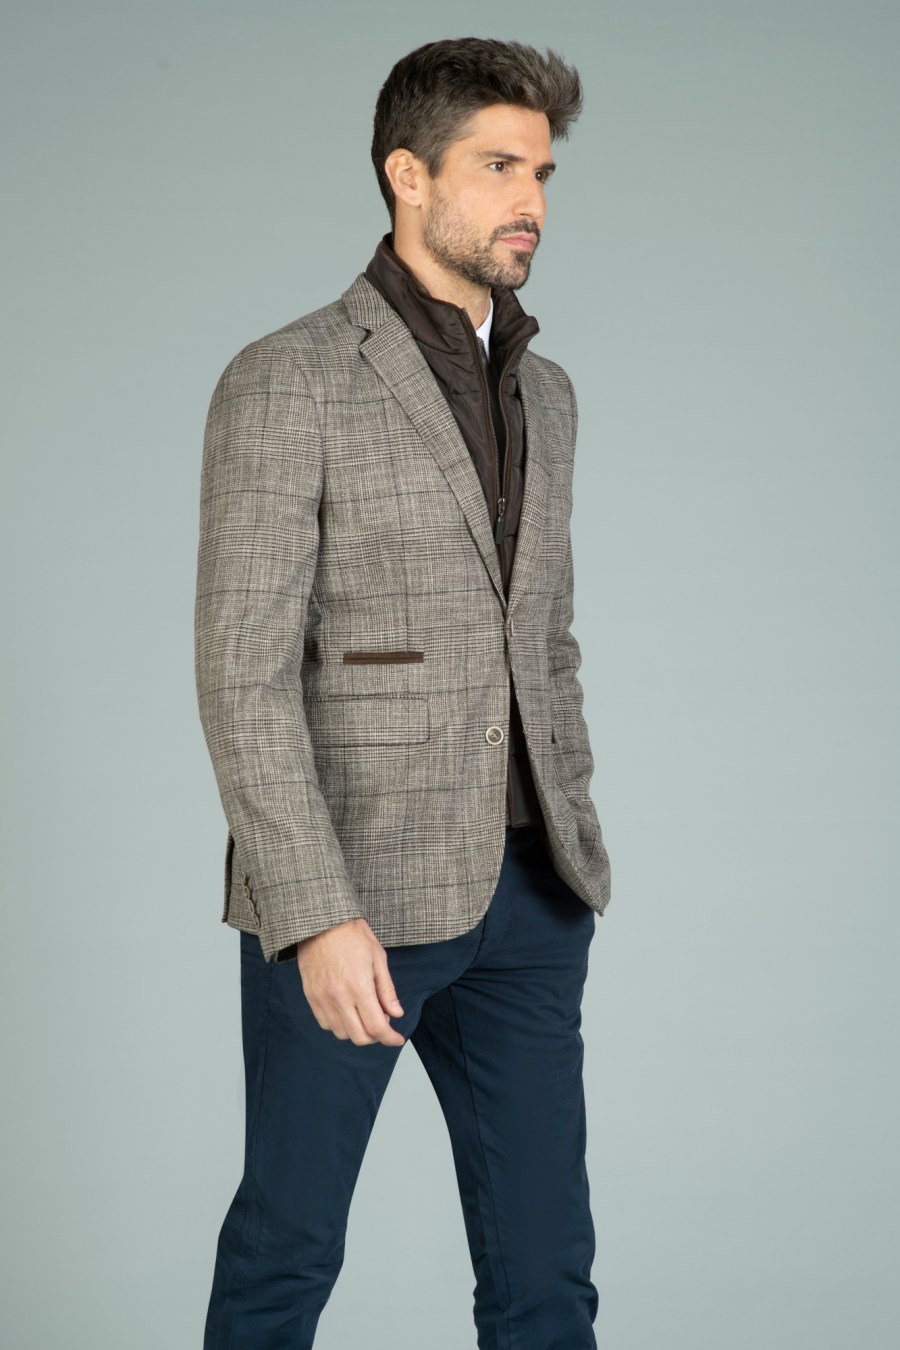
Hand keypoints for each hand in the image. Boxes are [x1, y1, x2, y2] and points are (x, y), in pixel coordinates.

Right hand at [296, 917, 405, 1045]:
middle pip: (359, 1036)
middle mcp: (339, 997)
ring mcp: (322, 998)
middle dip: (375, 1037)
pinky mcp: (311, 996)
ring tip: (364, 1014)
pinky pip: (325, 1023)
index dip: (389, 1038)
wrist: (321, 922)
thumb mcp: (378, 958)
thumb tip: (396, 1013)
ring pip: (341, 1033)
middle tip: (382, 1023)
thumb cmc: (352, 935)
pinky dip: (339, 1024)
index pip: (376, 1027)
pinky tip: (347, 1010)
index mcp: (359, 986)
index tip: (397, 1038)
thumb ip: (387, 989)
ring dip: (357, 1030)